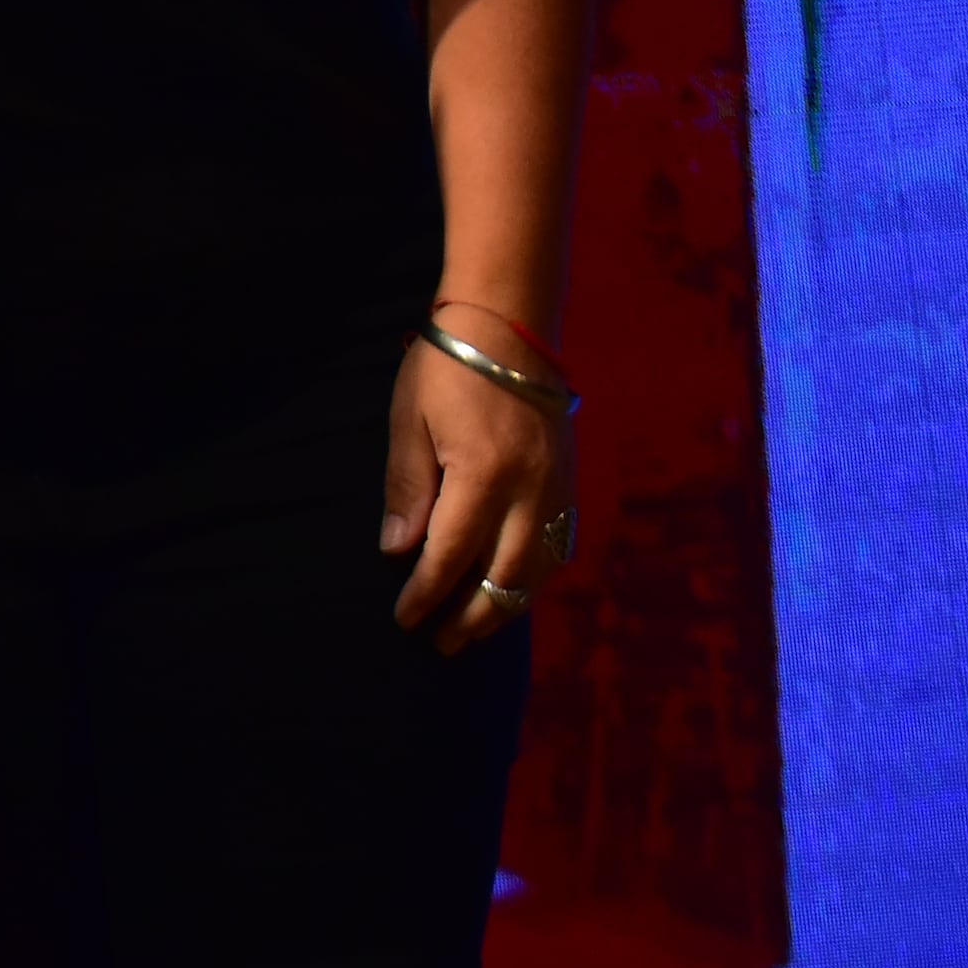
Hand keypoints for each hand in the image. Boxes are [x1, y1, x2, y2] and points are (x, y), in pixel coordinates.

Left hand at [384, 332, 568, 654]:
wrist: (509, 325)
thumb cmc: (447, 367)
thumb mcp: (410, 421)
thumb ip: (407, 488)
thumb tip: (398, 551)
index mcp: (484, 476)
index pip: (451, 555)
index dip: (427, 593)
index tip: (406, 618)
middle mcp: (530, 491)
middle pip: (504, 577)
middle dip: (471, 616)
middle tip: (442, 643)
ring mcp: (557, 488)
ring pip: (538, 569)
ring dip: (507, 606)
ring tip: (476, 628)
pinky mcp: (569, 481)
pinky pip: (559, 546)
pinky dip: (536, 576)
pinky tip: (514, 588)